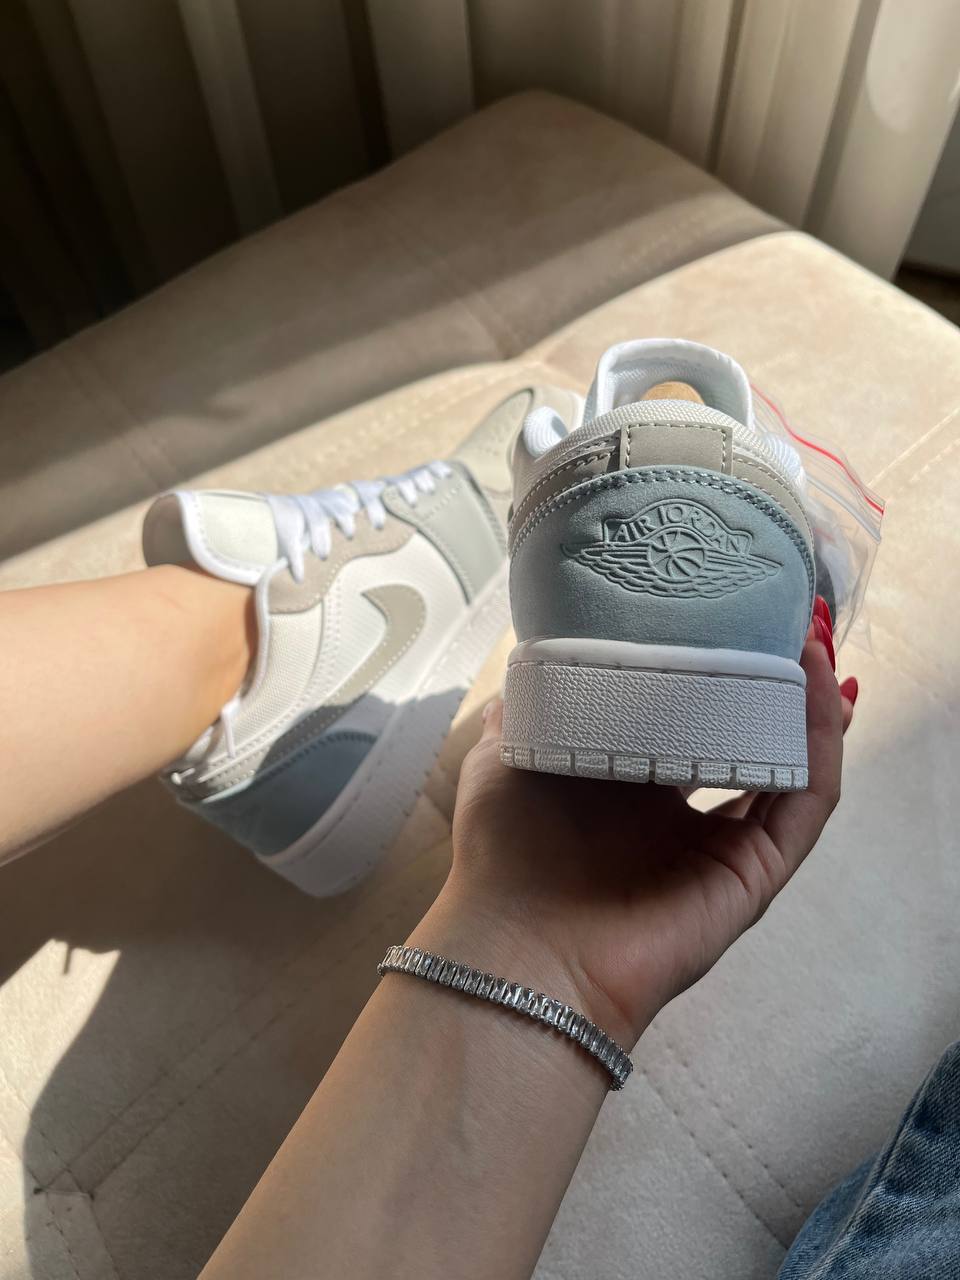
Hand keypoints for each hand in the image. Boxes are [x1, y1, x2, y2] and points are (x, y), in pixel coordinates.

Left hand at [443, 627, 855, 1046]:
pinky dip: (821, 744)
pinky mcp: (755, 874)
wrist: (520, 950)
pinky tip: (822, 687)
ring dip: (809, 703)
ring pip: (789, 765)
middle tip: (784, 617)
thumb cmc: (507, 853)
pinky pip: (806, 802)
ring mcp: (723, 846)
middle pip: (747, 737)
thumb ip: (524, 712)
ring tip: (814, 639)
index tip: (724, 612)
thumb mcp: (502, 759)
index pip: (685, 719)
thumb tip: (535, 659)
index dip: (711, 670)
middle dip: (770, 681)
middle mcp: (680, 813)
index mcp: (626, 785)